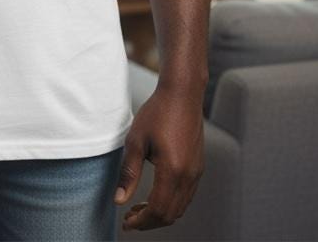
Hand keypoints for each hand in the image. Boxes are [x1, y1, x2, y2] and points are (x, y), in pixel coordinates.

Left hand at [114, 82, 204, 231]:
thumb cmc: (157, 112)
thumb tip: (119, 200)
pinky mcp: (198, 166)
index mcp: (173, 170)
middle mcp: (189, 175)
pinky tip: (155, 195)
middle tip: (130, 219)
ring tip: (139, 209)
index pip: (158, 210)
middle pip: (171, 214)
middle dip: (149, 222)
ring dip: (161, 214)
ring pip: (180, 207)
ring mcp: (196, 171)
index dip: (141, 221)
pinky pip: (186, 195)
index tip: (126, 223)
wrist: (182, 94)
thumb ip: (128, 173)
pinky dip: (171, 203)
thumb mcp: (135, 141)